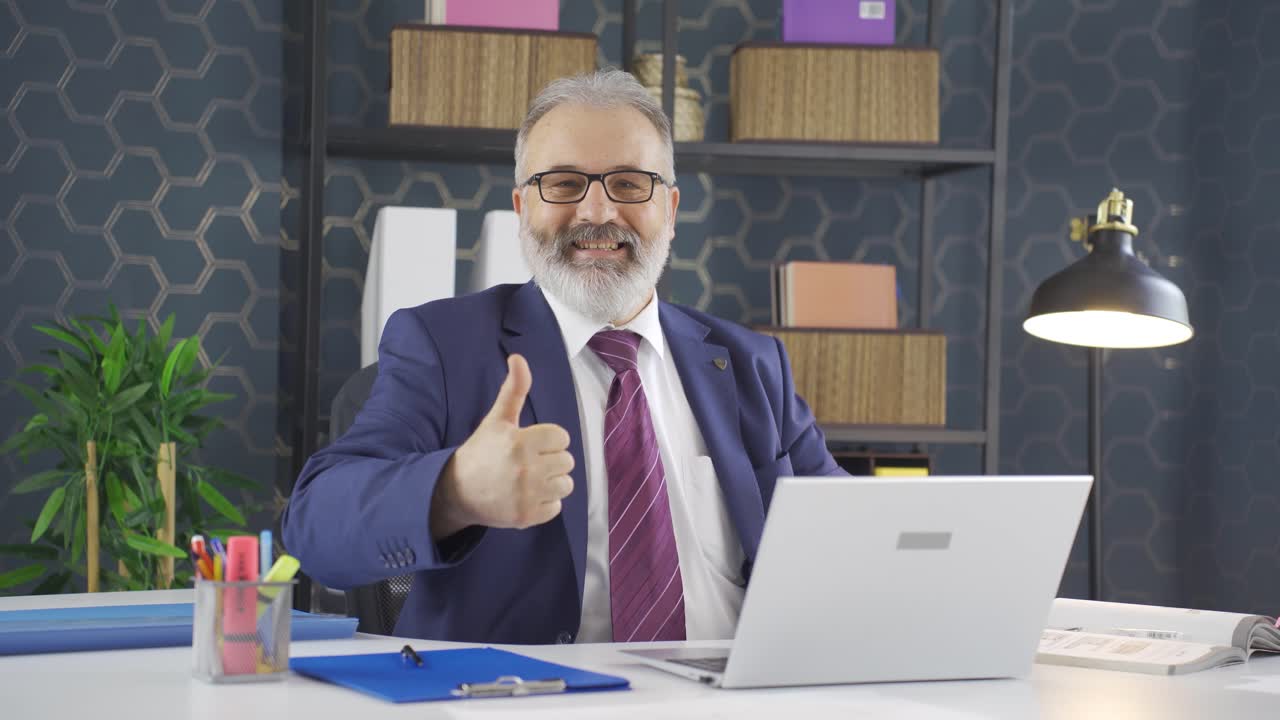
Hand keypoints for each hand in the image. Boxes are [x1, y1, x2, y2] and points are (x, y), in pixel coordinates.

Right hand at [431, 354, 574, 538]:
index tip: (529, 444)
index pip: (561, 438)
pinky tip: (526, 496)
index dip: (548, 440)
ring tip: (530, 480)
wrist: (457, 491)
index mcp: (520, 441)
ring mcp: (527, 495)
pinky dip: (545, 503)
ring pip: (566, 484)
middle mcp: (525, 469)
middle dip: (551, 460)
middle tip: (528, 463)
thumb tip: (518, 358)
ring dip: (552, 482)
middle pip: (567, 461)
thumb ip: (514, 389)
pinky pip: (556, 507)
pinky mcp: (527, 516)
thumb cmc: (481, 451)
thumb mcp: (496, 419)